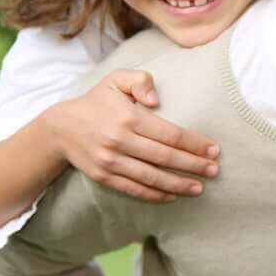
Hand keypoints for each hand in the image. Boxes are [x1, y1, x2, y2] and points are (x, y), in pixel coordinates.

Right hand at [42, 70, 219, 201]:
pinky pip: (134, 189)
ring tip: (200, 188)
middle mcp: (120, 141)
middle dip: (193, 165)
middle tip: (215, 171)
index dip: (194, 143)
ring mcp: (111, 161)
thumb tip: (155, 100)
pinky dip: (155, 194)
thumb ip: (140, 81)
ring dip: (178, 184)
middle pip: (165, 157)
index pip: (170, 133)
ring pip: (151, 176)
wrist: (60, 128)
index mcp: (128, 118)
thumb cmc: (96, 102)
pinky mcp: (103, 177)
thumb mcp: (115, 79)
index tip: (214, 150)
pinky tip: (173, 195)